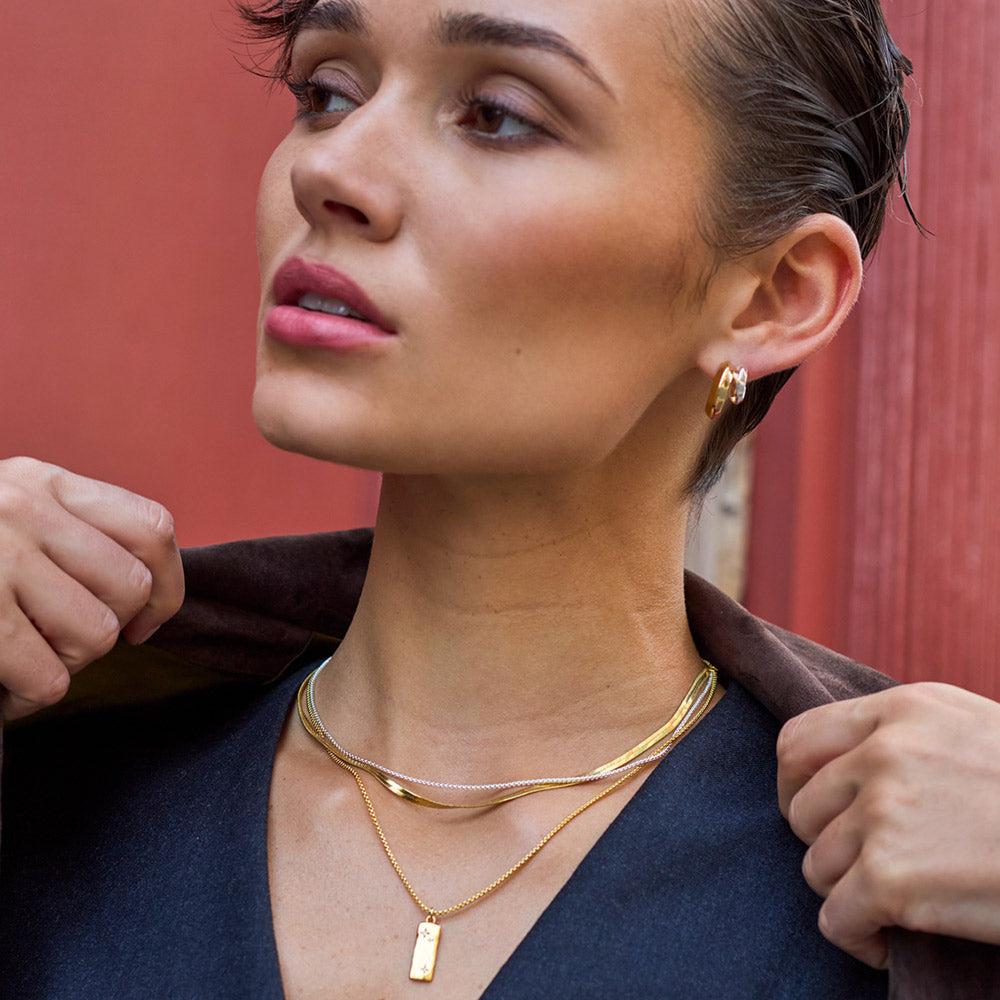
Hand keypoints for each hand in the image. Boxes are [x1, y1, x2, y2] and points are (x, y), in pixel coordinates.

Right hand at [0, 457, 183, 720]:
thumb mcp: (9, 510)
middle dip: (109, 630)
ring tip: (27, 659)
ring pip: (95, 634)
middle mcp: (25, 509)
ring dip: (67, 663)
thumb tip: (150, 602)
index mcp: (45, 482)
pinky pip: (47, 678)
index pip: (152, 529)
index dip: (168, 586)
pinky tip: (2, 688)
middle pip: (131, 588)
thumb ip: (72, 534)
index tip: (145, 622)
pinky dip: (29, 696)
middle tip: (64, 640)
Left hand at [777, 683, 999, 967]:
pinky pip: (835, 918)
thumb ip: (907, 737)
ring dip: (846, 893)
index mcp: (902, 710)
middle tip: (859, 866)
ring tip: (890, 905)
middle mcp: (884, 753)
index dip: (795, 784)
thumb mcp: (973, 732)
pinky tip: (889, 940)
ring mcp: (884, 812)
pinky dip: (857, 938)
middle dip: (822, 844)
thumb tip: (847, 767)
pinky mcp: (890, 876)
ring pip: (815, 866)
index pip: (798, 740)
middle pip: (802, 808)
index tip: (815, 813)